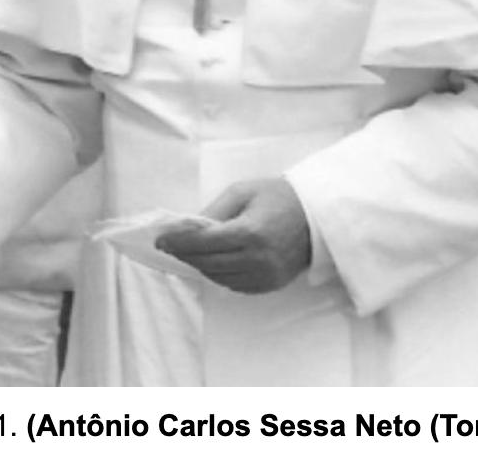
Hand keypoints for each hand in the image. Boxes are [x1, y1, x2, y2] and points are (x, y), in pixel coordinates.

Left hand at [155, 177, 310, 293]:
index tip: (160, 240)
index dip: (178, 243)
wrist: (316, 215)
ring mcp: (265, 276)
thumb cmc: (278, 197)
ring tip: (188, 252)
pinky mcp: (270, 285)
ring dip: (200, 265)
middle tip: (169, 246)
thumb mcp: (242, 191)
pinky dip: (219, 274)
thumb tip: (185, 228)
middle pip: (208, 263)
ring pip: (218, 277)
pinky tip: (213, 261)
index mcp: (250, 232)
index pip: (204, 243)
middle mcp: (258, 259)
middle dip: (184, 254)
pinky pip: (234, 285)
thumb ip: (213, 210)